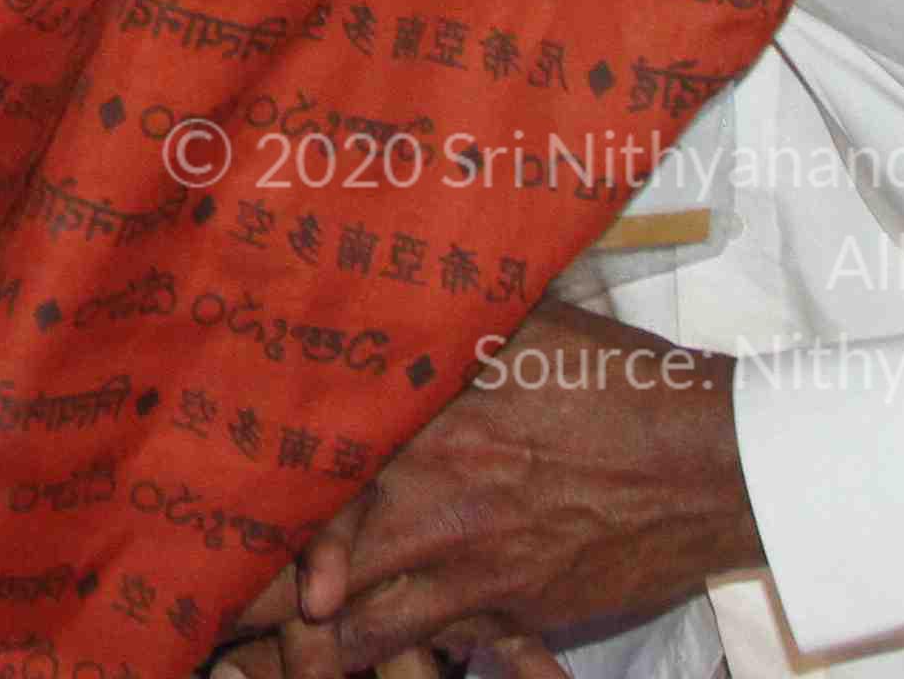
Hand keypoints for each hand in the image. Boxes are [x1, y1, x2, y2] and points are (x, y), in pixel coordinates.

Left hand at [230, 301, 760, 676]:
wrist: (713, 462)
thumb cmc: (614, 378)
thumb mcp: (519, 324)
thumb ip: (439, 312)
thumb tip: (371, 265)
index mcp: (419, 421)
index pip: (303, 464)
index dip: (239, 494)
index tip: (190, 504)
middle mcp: (430, 500)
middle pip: (309, 560)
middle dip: (248, 591)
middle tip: (191, 608)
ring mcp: (469, 566)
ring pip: (357, 628)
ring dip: (305, 647)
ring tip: (259, 658)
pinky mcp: (509, 611)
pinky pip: (428, 651)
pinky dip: (385, 662)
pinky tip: (343, 666)